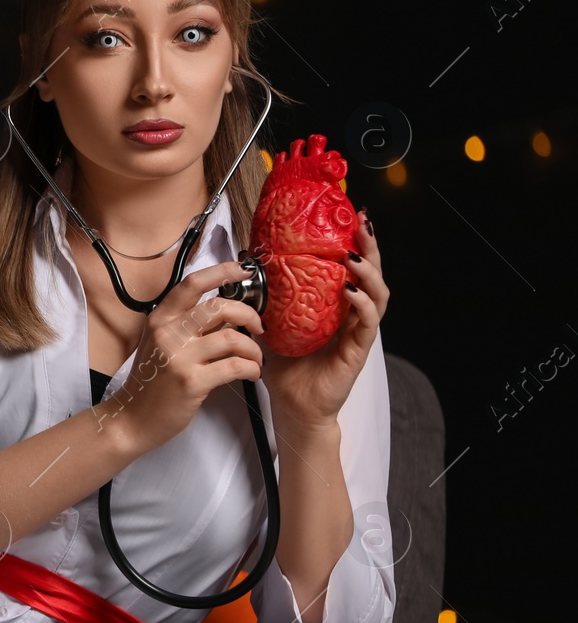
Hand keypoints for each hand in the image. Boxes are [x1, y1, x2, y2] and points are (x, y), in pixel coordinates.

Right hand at [111, 260, 264, 452]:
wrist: (131, 419)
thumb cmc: (151, 381)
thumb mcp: (162, 345)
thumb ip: (190, 326)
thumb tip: (230, 313)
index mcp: (160, 319)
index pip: (192, 284)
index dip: (222, 271)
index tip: (242, 271)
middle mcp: (167, 333)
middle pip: (220, 307)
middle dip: (249, 314)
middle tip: (258, 327)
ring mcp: (179, 357)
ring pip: (233, 338)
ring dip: (254, 349)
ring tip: (255, 359)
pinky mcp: (191, 381)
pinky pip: (235, 366)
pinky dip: (251, 368)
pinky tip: (251, 373)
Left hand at [257, 213, 387, 436]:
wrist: (291, 406)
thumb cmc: (285, 367)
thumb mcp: (271, 323)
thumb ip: (265, 297)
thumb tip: (245, 265)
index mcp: (334, 306)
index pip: (350, 267)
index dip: (352, 242)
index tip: (348, 217)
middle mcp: (351, 315)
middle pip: (370, 274)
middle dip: (369, 247)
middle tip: (362, 223)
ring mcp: (357, 332)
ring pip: (377, 295)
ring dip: (369, 272)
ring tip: (355, 256)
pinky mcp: (357, 351)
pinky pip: (366, 323)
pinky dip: (361, 304)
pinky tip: (352, 291)